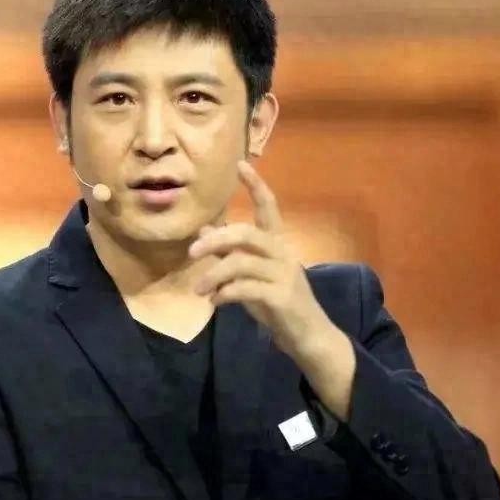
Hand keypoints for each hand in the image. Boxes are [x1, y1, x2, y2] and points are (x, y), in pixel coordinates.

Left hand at [189, 160, 329, 360]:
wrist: (307, 335)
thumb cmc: (277, 302)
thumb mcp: (251, 275)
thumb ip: (230, 253)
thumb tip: (205, 229)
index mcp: (277, 244)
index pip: (269, 207)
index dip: (256, 186)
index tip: (241, 164)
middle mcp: (282, 254)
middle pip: (246, 233)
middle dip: (215, 240)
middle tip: (191, 253)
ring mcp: (284, 275)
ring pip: (242, 263)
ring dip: (214, 275)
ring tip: (198, 290)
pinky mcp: (281, 297)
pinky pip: (246, 288)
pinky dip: (225, 293)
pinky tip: (215, 302)